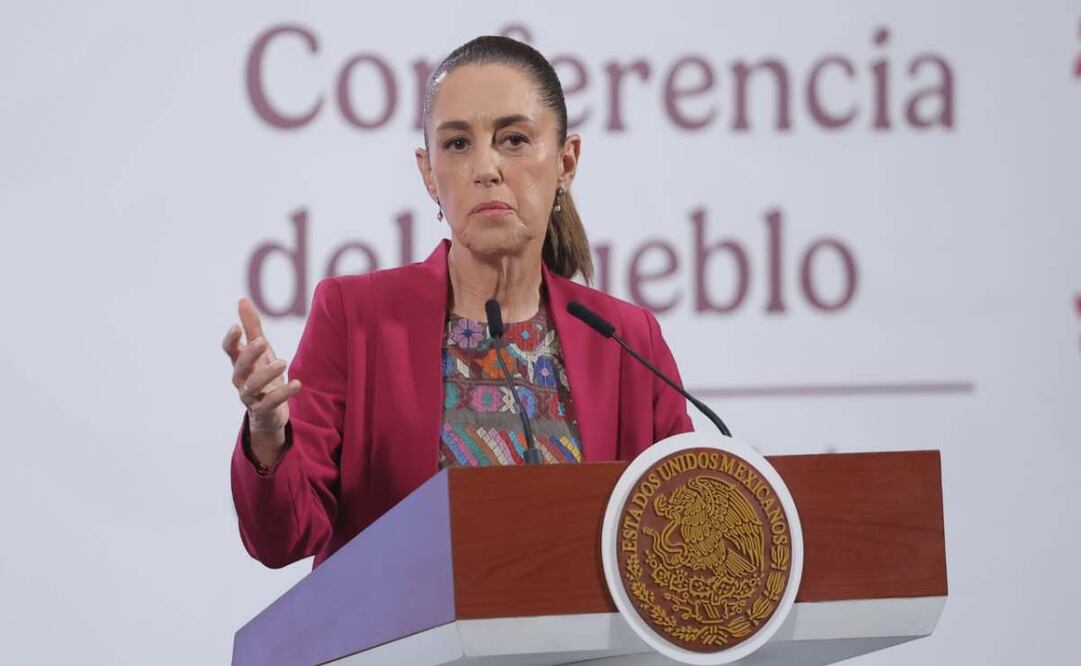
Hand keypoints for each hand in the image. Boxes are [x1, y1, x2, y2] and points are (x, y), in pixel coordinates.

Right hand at [223, 298, 301, 463]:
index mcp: (239, 363)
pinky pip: (271, 402)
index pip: (229, 350)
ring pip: (253, 386)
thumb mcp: (260, 350)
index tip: (236, 326)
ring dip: (266, 373)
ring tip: (282, 362)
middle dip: (249, 354)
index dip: (231, 340)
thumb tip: (242, 299)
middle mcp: (241, 379)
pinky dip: (283, 393)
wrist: (270, 411)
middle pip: (239, 367)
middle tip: (262, 341)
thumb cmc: (262, 374)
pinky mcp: (264, 410)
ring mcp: (251, 396)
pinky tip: (297, 383)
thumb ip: (252, 327)